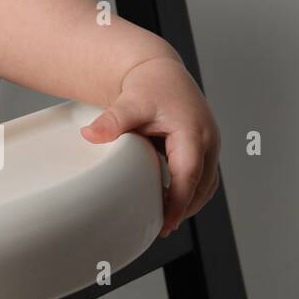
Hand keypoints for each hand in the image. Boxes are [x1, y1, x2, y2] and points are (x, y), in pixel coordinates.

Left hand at [79, 55, 220, 237]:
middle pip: (202, 186)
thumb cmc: (148, 85)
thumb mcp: (129, 103)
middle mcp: (207, 141)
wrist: (159, 71)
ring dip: (189, 202)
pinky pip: (202, 176)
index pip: (189, 176)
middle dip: (184, 208)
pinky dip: (190, 191)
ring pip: (206, 184)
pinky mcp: (204, 147)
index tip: (166, 223)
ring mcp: (209, 145)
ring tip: (165, 220)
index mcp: (192, 133)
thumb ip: (112, 121)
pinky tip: (170, 200)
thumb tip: (90, 135)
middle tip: (161, 227)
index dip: (178, 202)